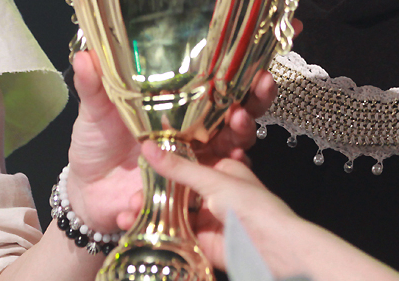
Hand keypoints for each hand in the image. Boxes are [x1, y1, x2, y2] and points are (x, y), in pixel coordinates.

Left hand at [66, 52, 278, 232]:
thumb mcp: (95, 111)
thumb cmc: (97, 142)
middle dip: (250, 114)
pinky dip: (198, 197)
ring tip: (234, 145)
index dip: (247, 80)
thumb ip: (94, 86)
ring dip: (237, 151)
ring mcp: (194, 169)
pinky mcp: (185, 198)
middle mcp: (197, 137)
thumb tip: (86, 55)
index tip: (259, 70)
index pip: (223, 89)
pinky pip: (199, 201)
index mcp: (182, 108)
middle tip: (243, 111)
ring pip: (230, 160)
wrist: (86, 190)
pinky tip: (194, 190)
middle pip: (238, 123)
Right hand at [141, 140, 297, 269]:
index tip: (137, 167)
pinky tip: (137, 231)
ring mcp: (208, 218)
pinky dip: (157, 234)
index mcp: (221, 169)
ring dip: (150, 214)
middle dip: (150, 194)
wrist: (272, 249)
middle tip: (129, 197)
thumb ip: (179, 168)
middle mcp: (214, 193)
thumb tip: (149, 148)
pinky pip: (176, 236)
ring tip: (126, 216)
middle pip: (176, 191)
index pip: (186, 163)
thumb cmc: (255, 207)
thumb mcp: (213, 180)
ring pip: (172, 214)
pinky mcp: (204, 242)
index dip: (161, 166)